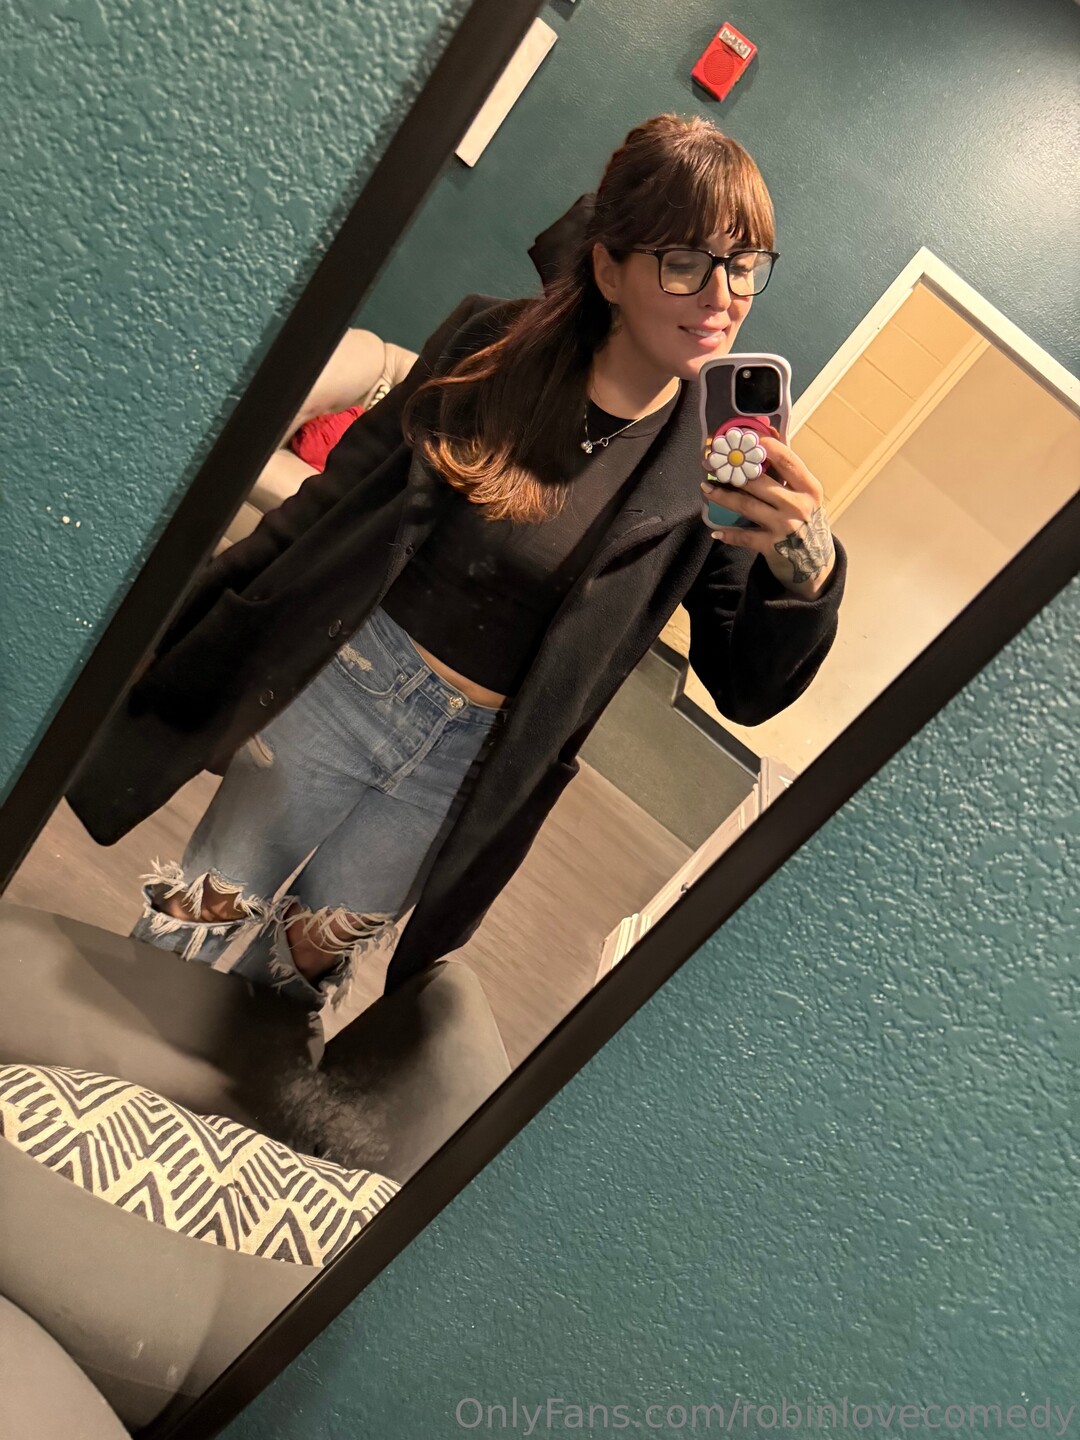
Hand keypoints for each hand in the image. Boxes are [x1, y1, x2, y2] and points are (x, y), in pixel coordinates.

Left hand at [700, 427, 835, 596]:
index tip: (745, 438)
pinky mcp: (772, 546)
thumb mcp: (806, 499)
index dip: (766, 447)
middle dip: (733, 471)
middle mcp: (798, 505)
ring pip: (747, 505)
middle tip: (713, 463)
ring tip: (706, 487)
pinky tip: (715, 531)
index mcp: (809, 488)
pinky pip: (744, 537)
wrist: (815, 564)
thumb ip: (789, 480)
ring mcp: (785, 526)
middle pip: (760, 482)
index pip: (787, 461)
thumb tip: (761, 453)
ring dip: (723, 496)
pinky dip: (728, 534)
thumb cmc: (807, 524)